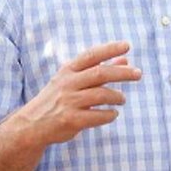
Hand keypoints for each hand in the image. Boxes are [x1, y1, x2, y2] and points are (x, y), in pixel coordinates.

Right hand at [10, 41, 141, 147]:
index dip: (110, 49)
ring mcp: (69, 102)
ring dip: (117, 96)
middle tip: (138, 74)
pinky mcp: (71, 120)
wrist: (31, 125)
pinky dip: (109, 115)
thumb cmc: (58, 98)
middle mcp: (68, 84)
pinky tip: (113, 114)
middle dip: (122, 73)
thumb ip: (98, 69)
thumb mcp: (73, 80)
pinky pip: (98, 116)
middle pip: (100, 74)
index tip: (127, 45)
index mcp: (68, 70)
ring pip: (101, 95)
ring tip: (122, 99)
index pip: (91, 55)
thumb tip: (125, 58)